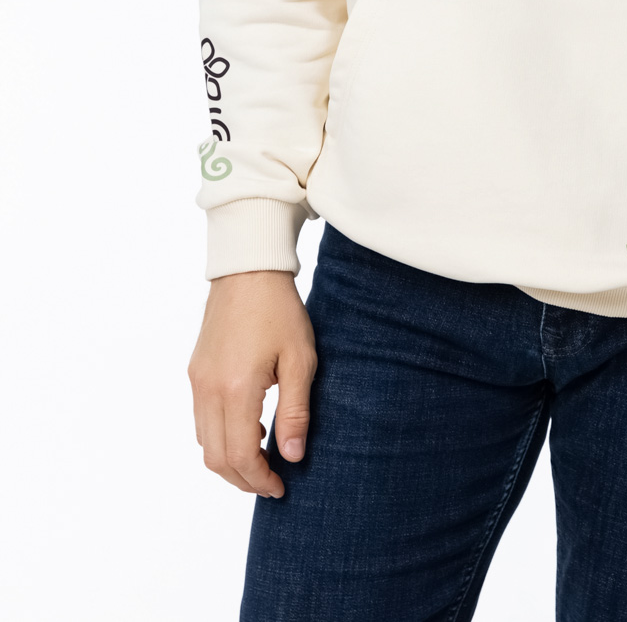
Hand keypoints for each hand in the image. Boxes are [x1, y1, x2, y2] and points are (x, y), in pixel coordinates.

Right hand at [188, 269, 316, 498]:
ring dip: (229, 460)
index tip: (281, 488)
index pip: (239, 456)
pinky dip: (220, 436)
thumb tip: (293, 456)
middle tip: (271, 482)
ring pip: (204, 442)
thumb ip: (295, 411)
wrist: (248, 270)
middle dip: (243, 479)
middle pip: (216, 458)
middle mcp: (208, 390)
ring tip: (263, 458)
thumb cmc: (280, 311)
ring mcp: (197, 381)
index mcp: (235, 389)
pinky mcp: (195, 371)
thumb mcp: (300, 360)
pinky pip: (201, 419)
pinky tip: (250, 427)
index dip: (259, 480)